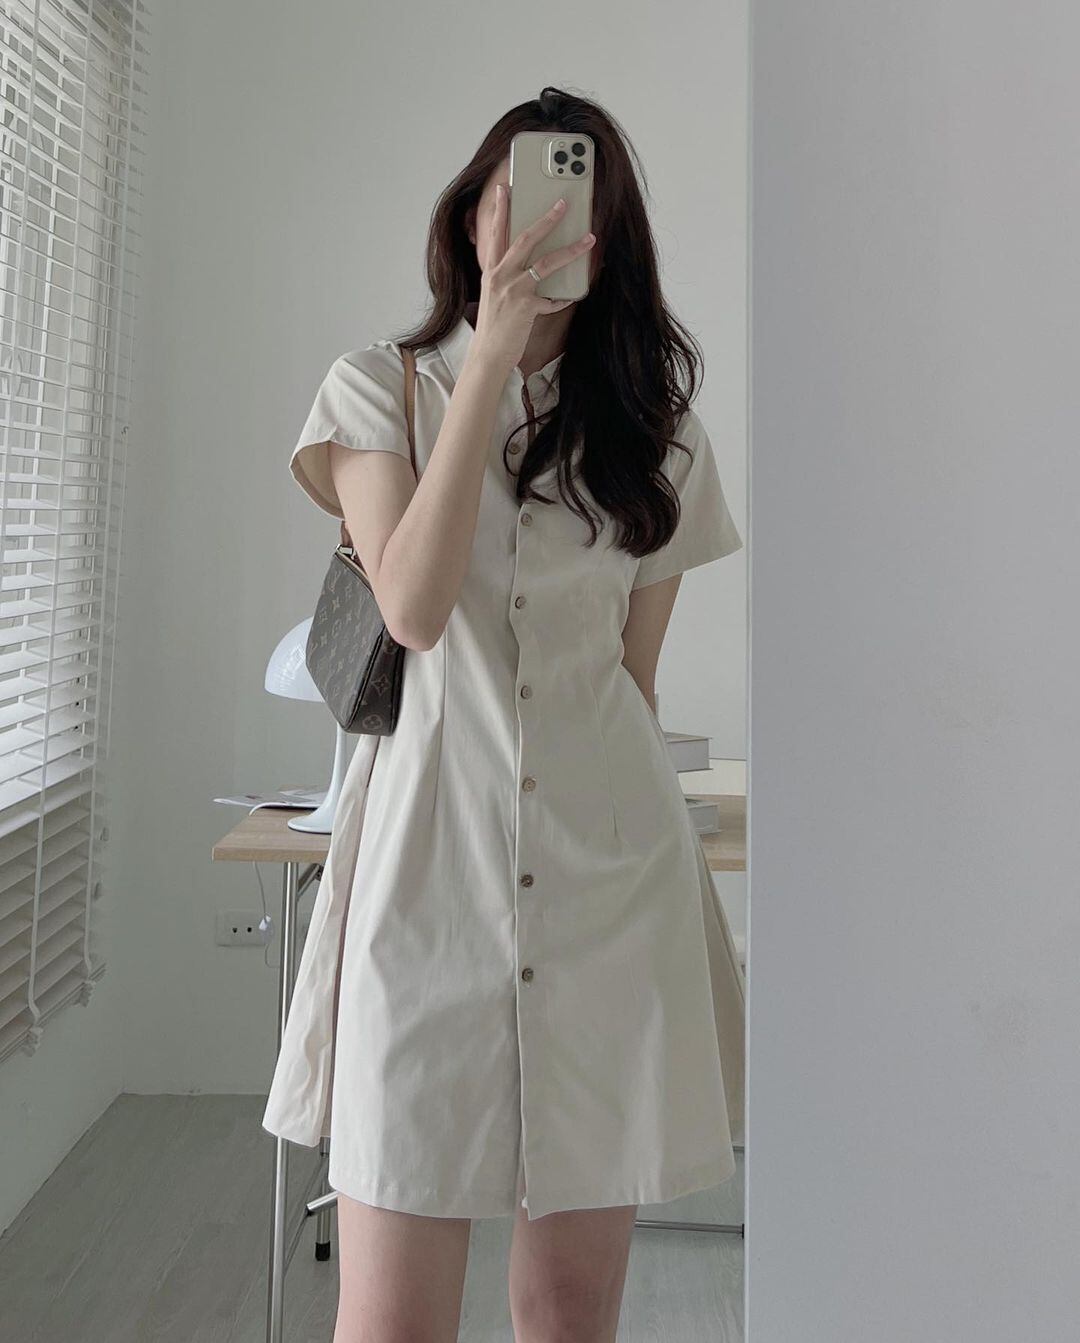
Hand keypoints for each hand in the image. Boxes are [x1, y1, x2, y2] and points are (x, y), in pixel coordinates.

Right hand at [468, 184, 595, 375]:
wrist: (487, 356)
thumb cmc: (494, 327)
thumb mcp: (496, 296)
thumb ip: (510, 278)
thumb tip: (532, 267)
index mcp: (492, 271)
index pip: (496, 233)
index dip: (500, 209)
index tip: (505, 189)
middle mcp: (501, 276)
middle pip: (526, 238)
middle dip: (547, 218)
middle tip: (563, 203)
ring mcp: (513, 291)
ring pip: (546, 262)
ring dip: (571, 249)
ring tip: (589, 239)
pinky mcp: (526, 307)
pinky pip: (553, 298)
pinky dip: (563, 297)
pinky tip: (571, 296)